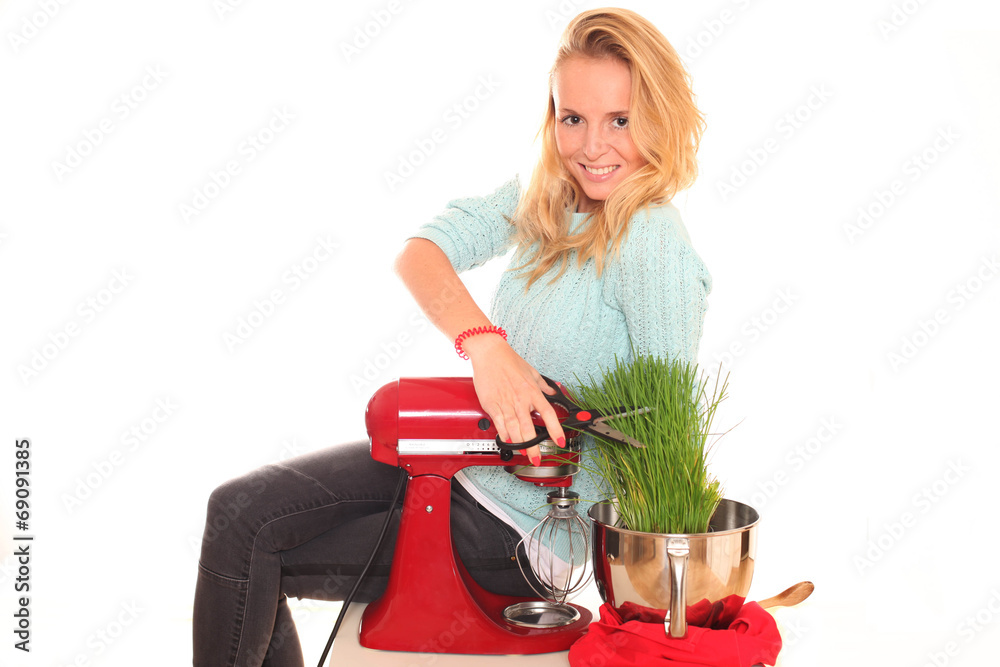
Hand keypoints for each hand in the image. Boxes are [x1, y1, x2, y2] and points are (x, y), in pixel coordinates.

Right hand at [462, 334, 565, 465]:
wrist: (489, 353)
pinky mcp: (492, 404)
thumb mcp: (532, 371)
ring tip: (524, 454)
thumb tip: (554, 391)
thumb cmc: (509, 361)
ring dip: (519, 444)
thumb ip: (544, 385)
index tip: (560, 440)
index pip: (548, 413)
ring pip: (514, 429)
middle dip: (534, 446)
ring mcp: (505, 403)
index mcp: (532, 392)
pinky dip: (503, 434)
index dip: (556, 429)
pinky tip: (508, 441)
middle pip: (529, 428)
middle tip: (537, 458)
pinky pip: (499, 423)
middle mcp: (520, 399)